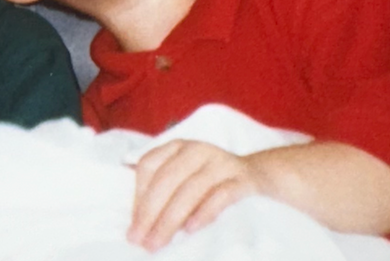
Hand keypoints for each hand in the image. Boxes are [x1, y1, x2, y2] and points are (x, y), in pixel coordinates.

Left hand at [128, 140, 260, 251]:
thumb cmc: (210, 179)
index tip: (133, 223)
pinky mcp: (242, 179)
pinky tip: (190, 230)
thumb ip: (162, 188)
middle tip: (139, 240)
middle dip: (150, 212)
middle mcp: (196, 150)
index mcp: (177, 147)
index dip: (138, 195)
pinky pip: (221, 195)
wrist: (256, 174)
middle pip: (166, 179)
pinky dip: (204, 212)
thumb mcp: (184, 176)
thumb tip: (137, 220)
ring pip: (191, 189)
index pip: (149, 165)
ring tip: (158, 241)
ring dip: (170, 219)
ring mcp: (221, 162)